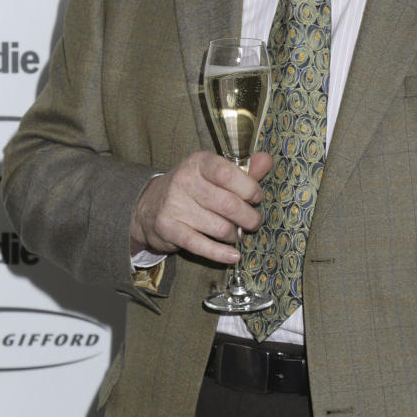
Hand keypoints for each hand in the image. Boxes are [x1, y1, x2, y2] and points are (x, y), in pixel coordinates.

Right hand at [130, 150, 271, 263]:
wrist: (149, 205)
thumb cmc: (192, 188)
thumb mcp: (214, 174)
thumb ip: (243, 169)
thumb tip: (267, 160)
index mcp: (199, 162)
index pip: (228, 173)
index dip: (249, 188)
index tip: (256, 198)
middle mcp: (184, 180)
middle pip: (228, 204)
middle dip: (248, 218)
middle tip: (253, 222)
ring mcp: (174, 205)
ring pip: (219, 227)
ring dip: (234, 235)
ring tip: (236, 234)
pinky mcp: (168, 228)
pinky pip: (201, 245)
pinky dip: (221, 254)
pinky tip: (233, 256)